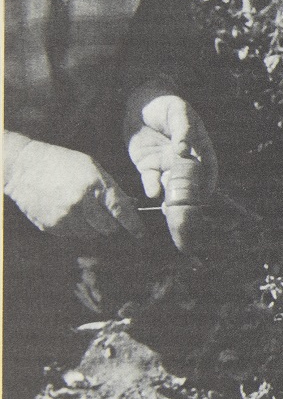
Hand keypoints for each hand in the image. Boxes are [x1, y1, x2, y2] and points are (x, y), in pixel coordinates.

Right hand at [4, 138, 142, 241]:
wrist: (25, 168)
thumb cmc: (62, 163)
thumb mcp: (91, 167)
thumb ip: (111, 188)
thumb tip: (131, 206)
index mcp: (94, 184)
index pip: (120, 210)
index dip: (133, 224)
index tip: (140, 233)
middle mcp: (81, 203)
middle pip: (107, 228)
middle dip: (110, 224)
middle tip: (103, 214)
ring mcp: (65, 217)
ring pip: (91, 234)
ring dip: (91, 226)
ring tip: (79, 208)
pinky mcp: (53, 227)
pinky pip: (73, 235)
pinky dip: (74, 227)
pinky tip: (64, 210)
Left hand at [127, 95, 217, 250]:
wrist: (138, 101)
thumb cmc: (164, 103)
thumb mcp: (177, 111)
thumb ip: (182, 128)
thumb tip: (185, 148)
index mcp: (197, 146)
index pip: (208, 167)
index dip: (209, 181)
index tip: (207, 193)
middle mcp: (183, 160)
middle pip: (190, 183)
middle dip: (190, 200)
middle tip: (190, 215)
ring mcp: (165, 164)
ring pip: (171, 188)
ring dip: (171, 202)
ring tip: (171, 214)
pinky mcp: (147, 167)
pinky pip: (150, 181)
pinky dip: (151, 188)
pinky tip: (152, 192)